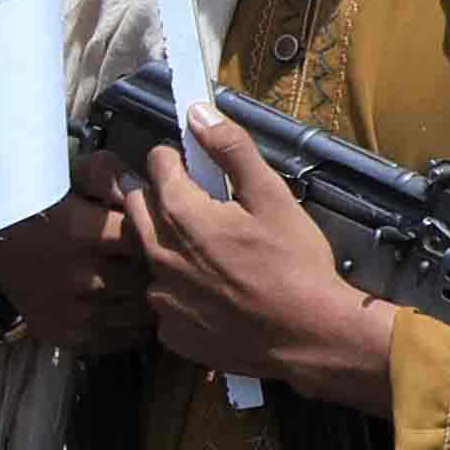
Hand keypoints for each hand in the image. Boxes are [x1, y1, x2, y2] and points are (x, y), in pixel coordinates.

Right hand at [0, 180, 156, 353]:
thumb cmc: (34, 207)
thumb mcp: (67, 176)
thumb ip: (109, 175)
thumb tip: (146, 187)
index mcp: (84, 232)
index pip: (146, 238)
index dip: (157, 236)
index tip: (158, 233)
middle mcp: (82, 277)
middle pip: (147, 280)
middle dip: (156, 271)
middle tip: (160, 263)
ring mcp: (76, 312)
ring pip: (139, 314)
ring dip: (147, 300)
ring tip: (147, 287)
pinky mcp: (69, 336)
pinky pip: (120, 339)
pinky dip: (131, 327)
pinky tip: (128, 309)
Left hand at [116, 111, 397, 407]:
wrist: (311, 336)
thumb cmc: (296, 264)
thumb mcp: (272, 196)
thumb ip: (232, 149)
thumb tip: (199, 113)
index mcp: (180, 216)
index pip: (155, 165)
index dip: (176, 159)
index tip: (197, 168)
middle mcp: (158, 256)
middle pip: (138, 207)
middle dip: (161, 196)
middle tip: (200, 203)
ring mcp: (161, 298)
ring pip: (148, 255)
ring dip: (168, 244)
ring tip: (211, 252)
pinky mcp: (170, 332)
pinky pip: (164, 298)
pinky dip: (180, 289)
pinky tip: (213, 291)